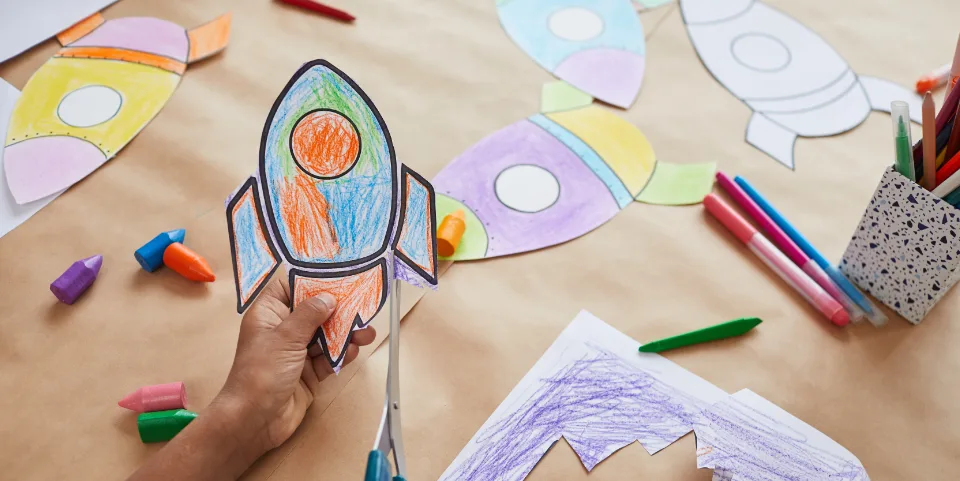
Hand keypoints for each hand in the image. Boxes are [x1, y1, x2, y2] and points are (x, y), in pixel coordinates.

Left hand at [213, 274, 376, 454]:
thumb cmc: (261, 373)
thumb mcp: (286, 338)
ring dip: (345, 334)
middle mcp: (282, 331)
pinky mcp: (307, 373)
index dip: (311, 281)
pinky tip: (353, 351)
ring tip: (366, 332)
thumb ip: (309, 315)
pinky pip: (328, 358)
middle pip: (313, 312)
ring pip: (325, 336)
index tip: (337, 276)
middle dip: (338, 310)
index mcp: (268, 315)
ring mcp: (295, 353)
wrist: (255, 421)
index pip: (289, 288)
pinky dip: (341, 355)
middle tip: (361, 304)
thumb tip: (328, 297)